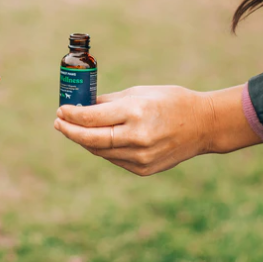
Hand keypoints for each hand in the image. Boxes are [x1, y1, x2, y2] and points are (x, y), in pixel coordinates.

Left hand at [53, 85, 261, 175]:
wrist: (203, 125)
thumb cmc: (170, 101)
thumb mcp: (139, 92)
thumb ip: (109, 102)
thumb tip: (82, 106)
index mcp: (136, 113)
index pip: (92, 119)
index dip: (72, 116)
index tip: (61, 110)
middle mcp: (137, 138)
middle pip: (91, 139)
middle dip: (70, 131)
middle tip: (59, 123)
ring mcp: (140, 157)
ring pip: (100, 151)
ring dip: (84, 141)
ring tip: (74, 130)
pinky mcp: (143, 169)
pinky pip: (114, 159)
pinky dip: (102, 149)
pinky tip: (96, 139)